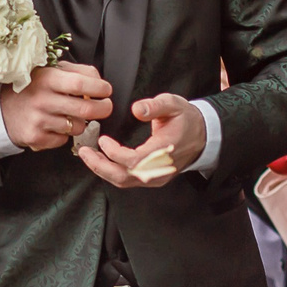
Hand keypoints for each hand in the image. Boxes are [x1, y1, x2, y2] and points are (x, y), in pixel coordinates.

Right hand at [0, 63, 113, 151]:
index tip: (106, 90)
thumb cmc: (32, 87)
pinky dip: (65, 134)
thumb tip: (99, 82)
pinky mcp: (36, 137)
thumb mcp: (50, 70)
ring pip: (78, 127)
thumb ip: (77, 72)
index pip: (81, 83)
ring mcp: (38, 120)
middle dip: (104, 108)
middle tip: (106, 106)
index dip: (100, 88)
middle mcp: (41, 99)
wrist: (1, 110)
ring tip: (70, 115)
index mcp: (46, 78)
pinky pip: (64, 139)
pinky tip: (55, 125)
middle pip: (85, 109)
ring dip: (81, 122)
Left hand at [76, 93, 205, 188]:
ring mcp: (156, 177)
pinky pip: (128, 180)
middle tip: (84, 152)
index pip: (135, 161)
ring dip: (103, 170)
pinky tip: (101, 160)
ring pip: (124, 181)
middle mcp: (159, 169)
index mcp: (164, 150)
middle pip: (125, 177)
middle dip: (100, 166)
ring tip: (88, 155)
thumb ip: (155, 106)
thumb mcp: (173, 105)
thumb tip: (137, 109)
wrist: (202, 135)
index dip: (115, 153)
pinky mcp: (152, 178)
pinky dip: (111, 172)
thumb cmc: (186, 119)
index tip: (103, 140)